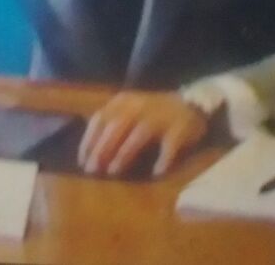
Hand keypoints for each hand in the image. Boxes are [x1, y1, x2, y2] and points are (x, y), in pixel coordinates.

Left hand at [78, 90, 209, 176]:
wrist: (192, 102)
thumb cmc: (154, 111)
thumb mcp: (128, 109)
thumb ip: (111, 121)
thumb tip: (90, 149)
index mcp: (123, 101)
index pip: (100, 119)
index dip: (89, 140)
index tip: (82, 160)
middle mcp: (138, 106)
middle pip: (115, 127)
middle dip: (101, 149)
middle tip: (93, 170)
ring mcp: (160, 116)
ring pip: (137, 136)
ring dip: (123, 154)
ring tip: (113, 172)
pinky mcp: (179, 128)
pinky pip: (169, 145)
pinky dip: (163, 159)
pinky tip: (156, 172)